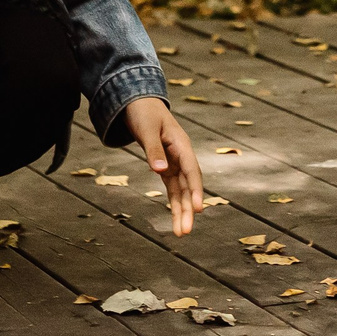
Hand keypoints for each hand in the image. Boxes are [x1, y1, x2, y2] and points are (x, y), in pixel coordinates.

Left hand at [123, 97, 205, 234]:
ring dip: (182, 210)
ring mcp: (174, 162)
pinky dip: (174, 202)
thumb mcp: (147, 129)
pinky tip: (176, 218)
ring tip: (181, 233)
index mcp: (181, 145)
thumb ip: (153, 150)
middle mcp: (181, 156)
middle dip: (188, 209)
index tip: (198, 209)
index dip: (196, 190)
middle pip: (188, 186)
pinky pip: (172, 188)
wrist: (138, 102)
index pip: (192, 171)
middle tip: (185, 231)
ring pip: (181, 191)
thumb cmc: (144, 113)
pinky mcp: (165, 166)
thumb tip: (160, 171)